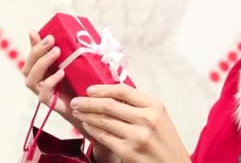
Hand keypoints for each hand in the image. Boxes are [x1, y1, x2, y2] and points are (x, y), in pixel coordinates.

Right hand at [22, 32, 118, 161]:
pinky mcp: (52, 104)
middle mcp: (42, 83)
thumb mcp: (83, 66)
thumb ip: (76, 54)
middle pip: (28, 67)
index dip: (32, 45)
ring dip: (41, 64)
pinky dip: (49, 82)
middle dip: (36, 51)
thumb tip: (76, 35)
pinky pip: (43, 94)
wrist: (96, 111)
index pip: (33, 57)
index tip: (35, 32)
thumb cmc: (89, 87)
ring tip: (55, 53)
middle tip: (51, 41)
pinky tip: (60, 73)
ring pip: (30, 80)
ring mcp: (45, 94)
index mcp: (47, 72)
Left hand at [70, 84, 189, 162]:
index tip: (89, 89)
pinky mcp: (127, 152)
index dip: (103, 89)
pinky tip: (87, 125)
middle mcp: (147, 119)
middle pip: (110, 105)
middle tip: (76, 101)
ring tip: (78, 112)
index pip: (124, 91)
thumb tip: (110, 95)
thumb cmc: (164, 142)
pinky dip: (92, 130)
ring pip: (103, 121)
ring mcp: (137, 136)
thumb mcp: (159, 117)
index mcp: (155, 107)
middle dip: (88, 102)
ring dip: (87, 115)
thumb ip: (139, 106)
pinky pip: (104, 137)